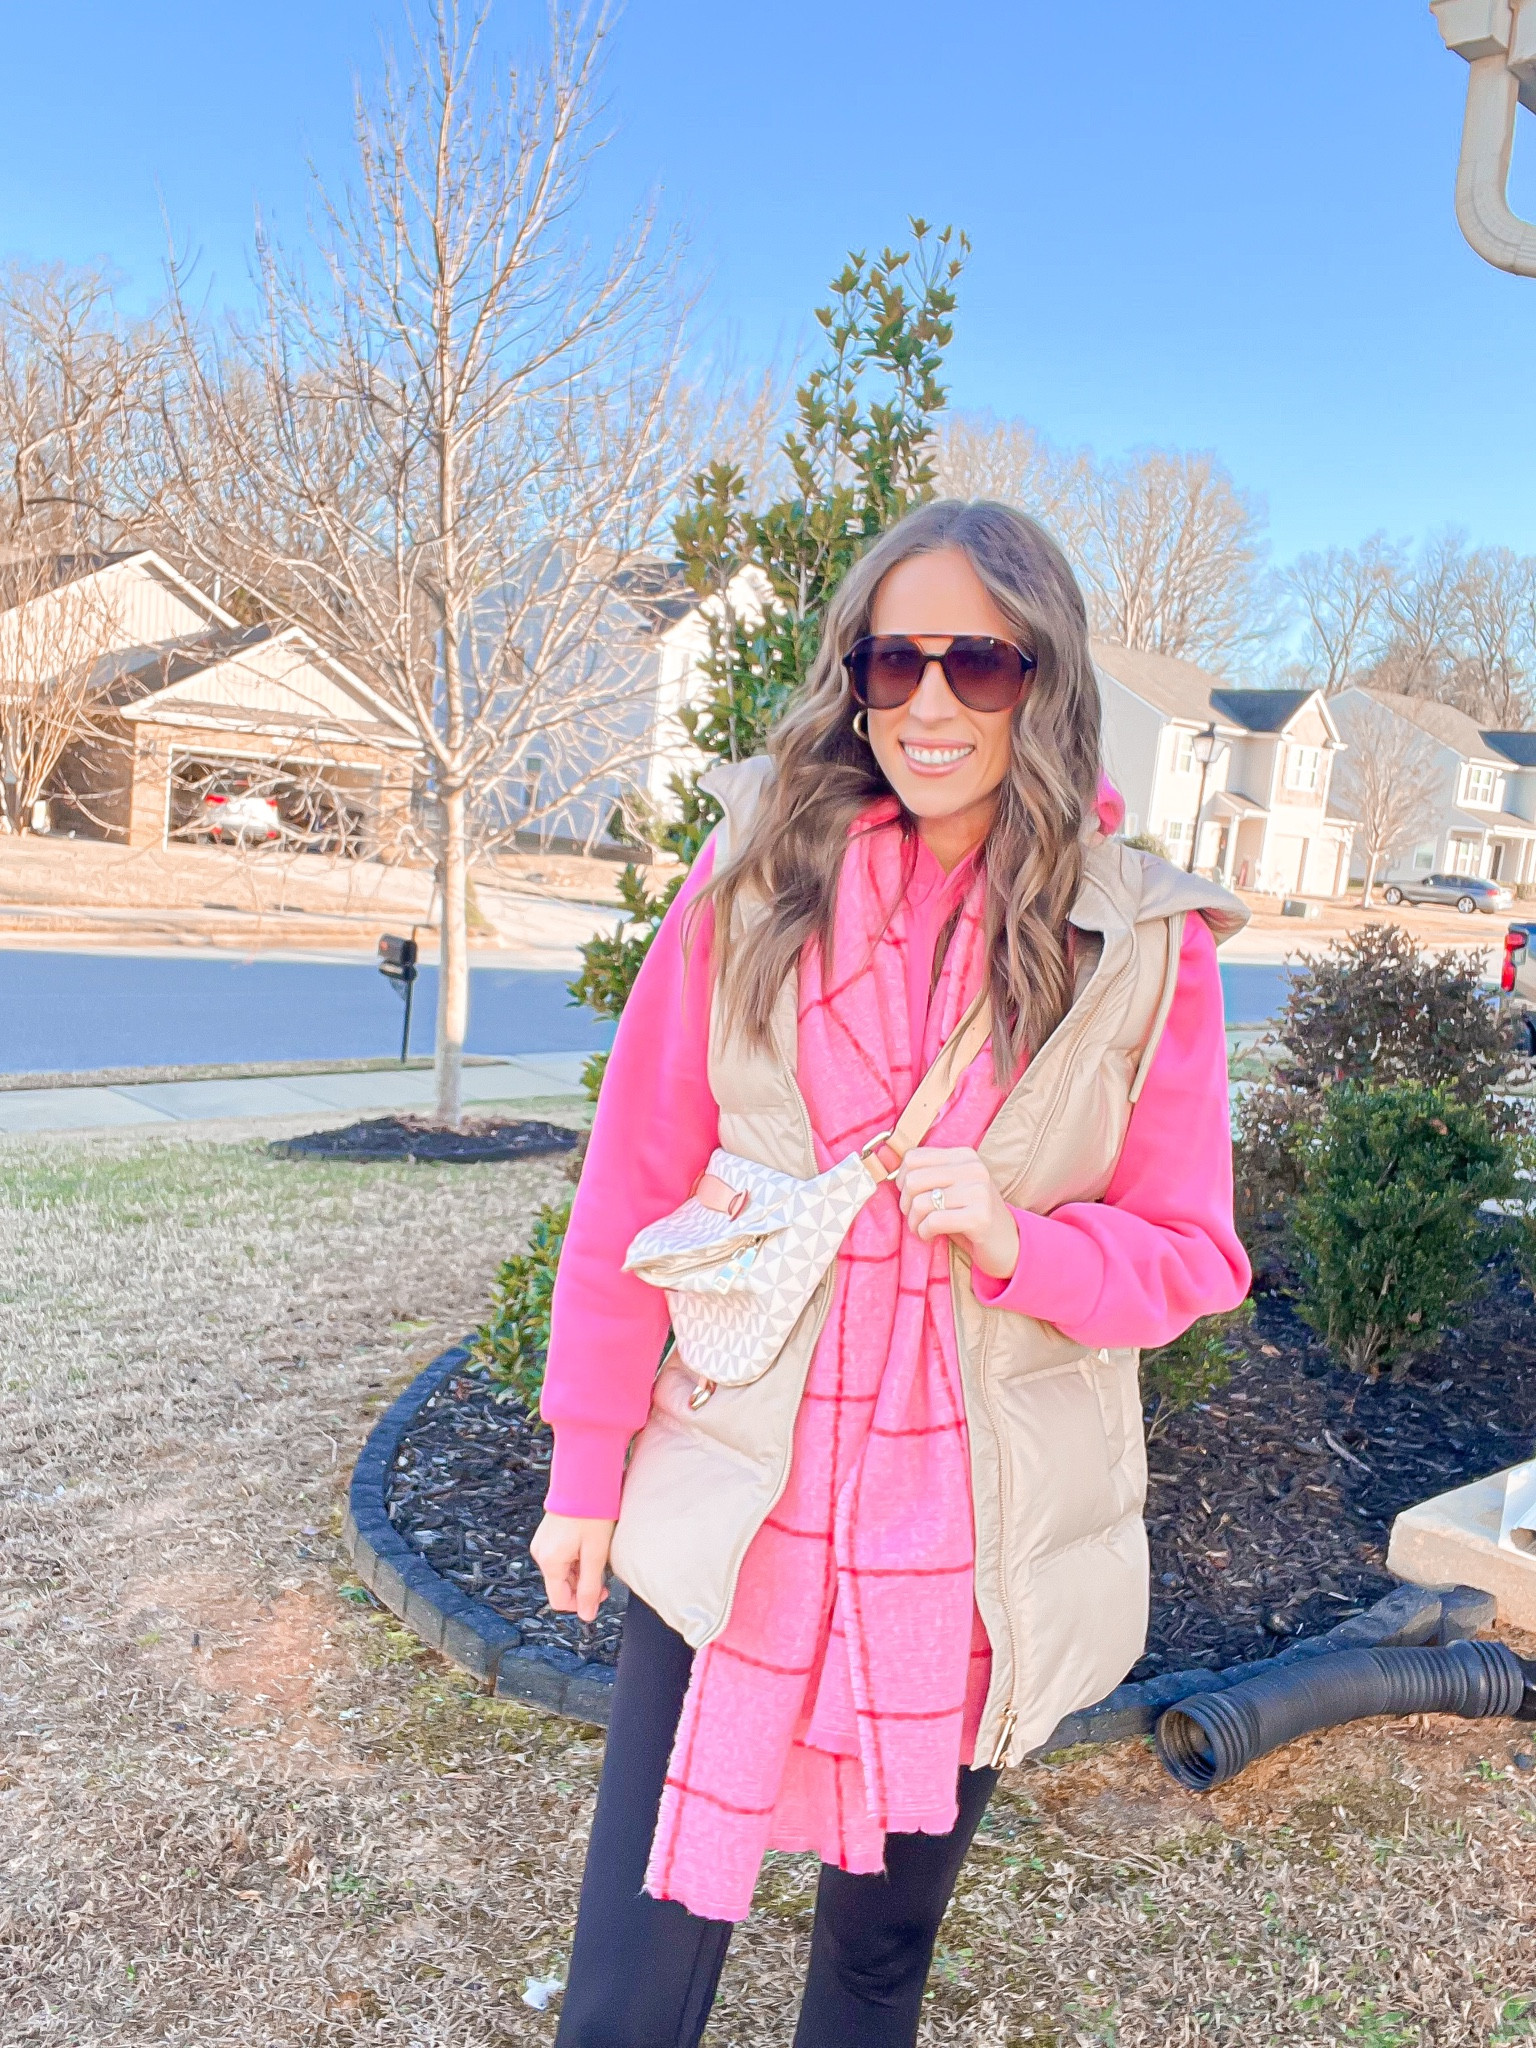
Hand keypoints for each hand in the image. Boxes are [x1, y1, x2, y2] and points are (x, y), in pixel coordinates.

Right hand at [530, 1513, 615, 1623]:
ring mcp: (542, 1543)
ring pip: (562, 1571)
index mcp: (550, 1561)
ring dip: (580, 1571)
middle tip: (605, 1575)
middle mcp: (541, 1554)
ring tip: (598, 1554)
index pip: (559, 1600)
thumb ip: (590, 1587)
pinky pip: (560, 1557)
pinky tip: (588, 1546)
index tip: (602, 1593)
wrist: (584, 1480)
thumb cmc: (592, 1514)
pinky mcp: (548, 1535)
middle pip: (561, 1585)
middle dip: (583, 1585)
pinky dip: (575, 1558)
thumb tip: (587, 1616)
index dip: (581, 1603)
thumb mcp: (596, 1554)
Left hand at [894, 1145, 1020, 1280]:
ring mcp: (979, 1192)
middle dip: (906, 1204)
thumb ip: (928, 1175)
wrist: (1008, 1243)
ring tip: (922, 1229)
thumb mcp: (951, 1187)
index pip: (913, 1157)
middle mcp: (973, 1168)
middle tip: (915, 1218)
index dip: (902, 1180)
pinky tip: (931, 1236)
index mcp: (964, 1155)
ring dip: (914, 1222)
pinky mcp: (980, 1217)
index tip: (911, 1197)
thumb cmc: (970, 1215)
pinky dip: (924, 1233)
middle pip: (913, 1180)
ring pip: (920, 1202)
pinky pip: (933, 1221)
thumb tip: (889, 1169)